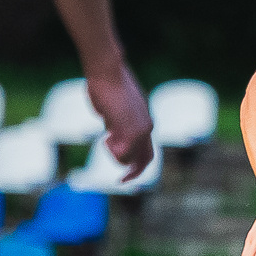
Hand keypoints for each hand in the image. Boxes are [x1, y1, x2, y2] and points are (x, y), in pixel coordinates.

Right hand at [87, 63, 154, 180]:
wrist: (108, 73)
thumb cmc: (107, 85)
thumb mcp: (116, 108)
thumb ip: (118, 120)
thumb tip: (111, 127)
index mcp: (146, 121)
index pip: (148, 149)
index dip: (139, 162)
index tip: (127, 171)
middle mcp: (147, 128)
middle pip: (145, 160)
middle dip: (134, 173)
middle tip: (121, 181)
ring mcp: (140, 132)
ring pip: (128, 158)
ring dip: (114, 153)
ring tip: (107, 135)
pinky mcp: (130, 132)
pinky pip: (120, 153)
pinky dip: (111, 148)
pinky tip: (107, 134)